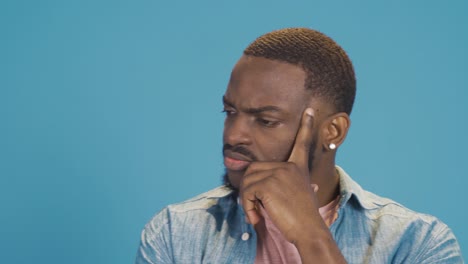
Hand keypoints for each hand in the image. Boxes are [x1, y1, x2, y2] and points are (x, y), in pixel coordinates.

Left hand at [240, 107, 324, 243]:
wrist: (309, 231)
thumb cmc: (303, 218)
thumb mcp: (298, 195)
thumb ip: (285, 185)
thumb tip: (263, 182)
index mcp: (298, 168)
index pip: (302, 143)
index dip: (306, 127)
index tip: (309, 111)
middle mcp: (289, 167)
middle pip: (254, 169)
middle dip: (249, 189)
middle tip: (254, 207)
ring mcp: (279, 173)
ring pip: (248, 180)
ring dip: (246, 200)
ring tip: (257, 214)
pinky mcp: (269, 183)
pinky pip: (246, 191)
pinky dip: (246, 207)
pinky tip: (256, 218)